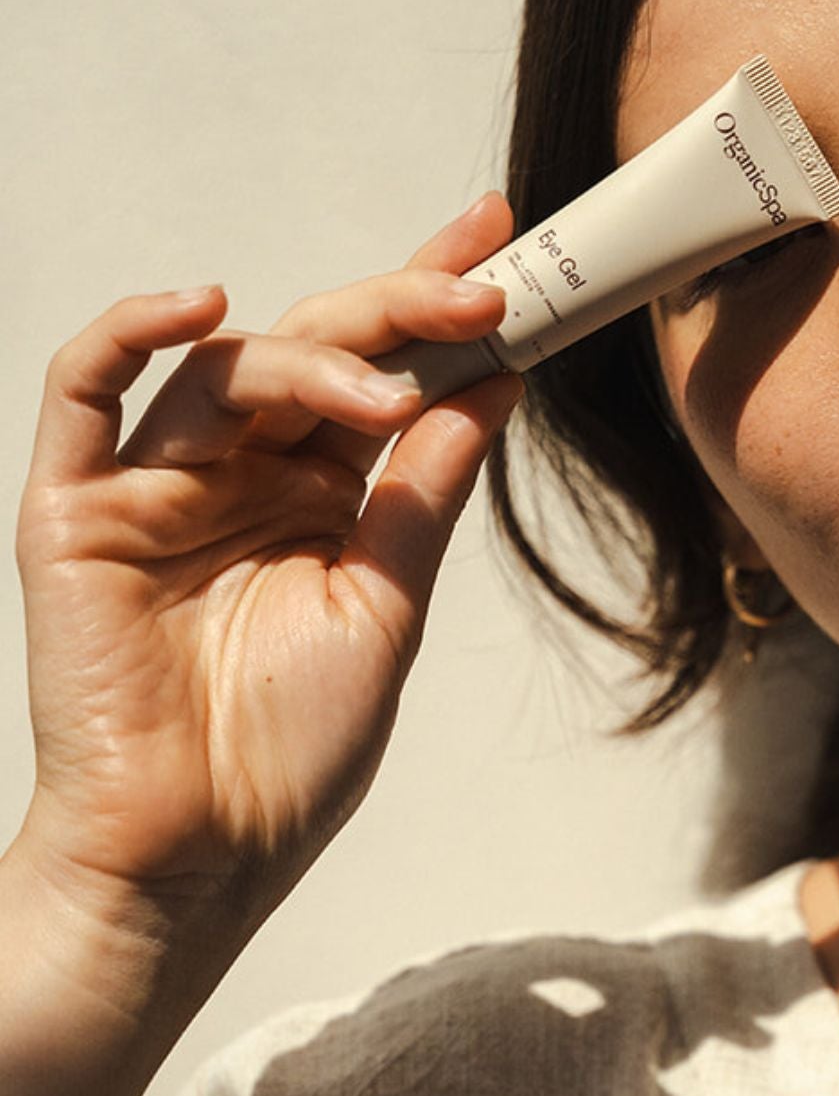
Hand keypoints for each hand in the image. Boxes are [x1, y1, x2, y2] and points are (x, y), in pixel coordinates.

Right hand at [11, 192, 520, 1030]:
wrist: (199, 858)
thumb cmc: (289, 754)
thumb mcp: (386, 605)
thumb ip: (426, 490)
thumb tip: (497, 378)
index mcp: (319, 495)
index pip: (381, 372)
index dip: (433, 300)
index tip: (505, 238)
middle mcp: (240, 475)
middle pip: (314, 349)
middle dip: (400, 306)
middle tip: (480, 289)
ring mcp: (157, 486)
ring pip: (227, 366)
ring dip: (314, 358)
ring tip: (385, 393)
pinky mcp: (77, 510)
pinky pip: (84, 394)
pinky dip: (130, 334)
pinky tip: (200, 307)